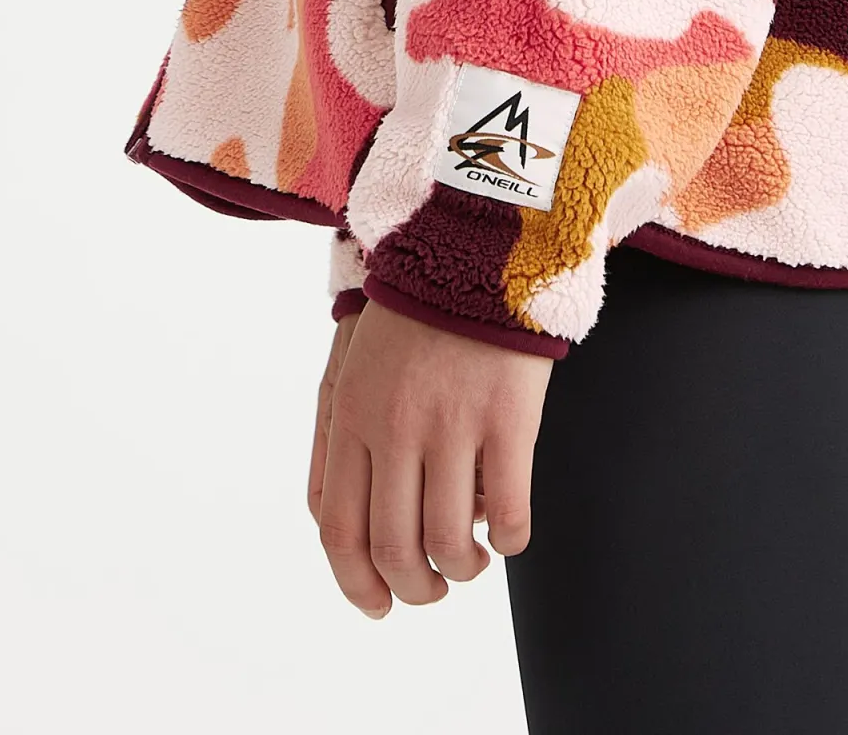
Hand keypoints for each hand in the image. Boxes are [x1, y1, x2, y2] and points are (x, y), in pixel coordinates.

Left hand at [310, 298, 552, 616]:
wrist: (475, 242)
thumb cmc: (413, 313)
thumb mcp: (352, 367)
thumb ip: (337, 443)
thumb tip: (339, 529)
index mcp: (352, 415)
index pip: (339, 530)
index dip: (356, 584)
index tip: (378, 605)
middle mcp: (396, 427)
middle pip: (394, 549)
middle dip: (414, 590)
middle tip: (431, 589)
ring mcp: (454, 423)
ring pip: (450, 542)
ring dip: (461, 570)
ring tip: (471, 561)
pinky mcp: (509, 417)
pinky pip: (510, 513)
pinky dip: (509, 541)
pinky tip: (508, 534)